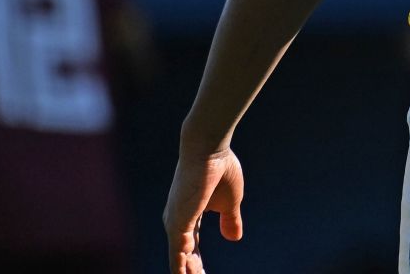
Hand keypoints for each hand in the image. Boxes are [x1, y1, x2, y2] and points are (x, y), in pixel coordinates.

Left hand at [164, 147, 244, 273]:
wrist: (210, 148)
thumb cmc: (220, 169)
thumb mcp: (230, 201)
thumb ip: (230, 220)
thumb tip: (234, 239)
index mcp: (188, 217)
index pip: (191, 248)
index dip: (197, 264)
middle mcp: (177, 222)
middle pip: (182, 258)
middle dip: (193, 271)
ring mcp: (175, 222)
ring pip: (178, 259)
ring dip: (187, 272)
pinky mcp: (178, 221)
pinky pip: (177, 251)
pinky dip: (181, 264)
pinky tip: (187, 270)